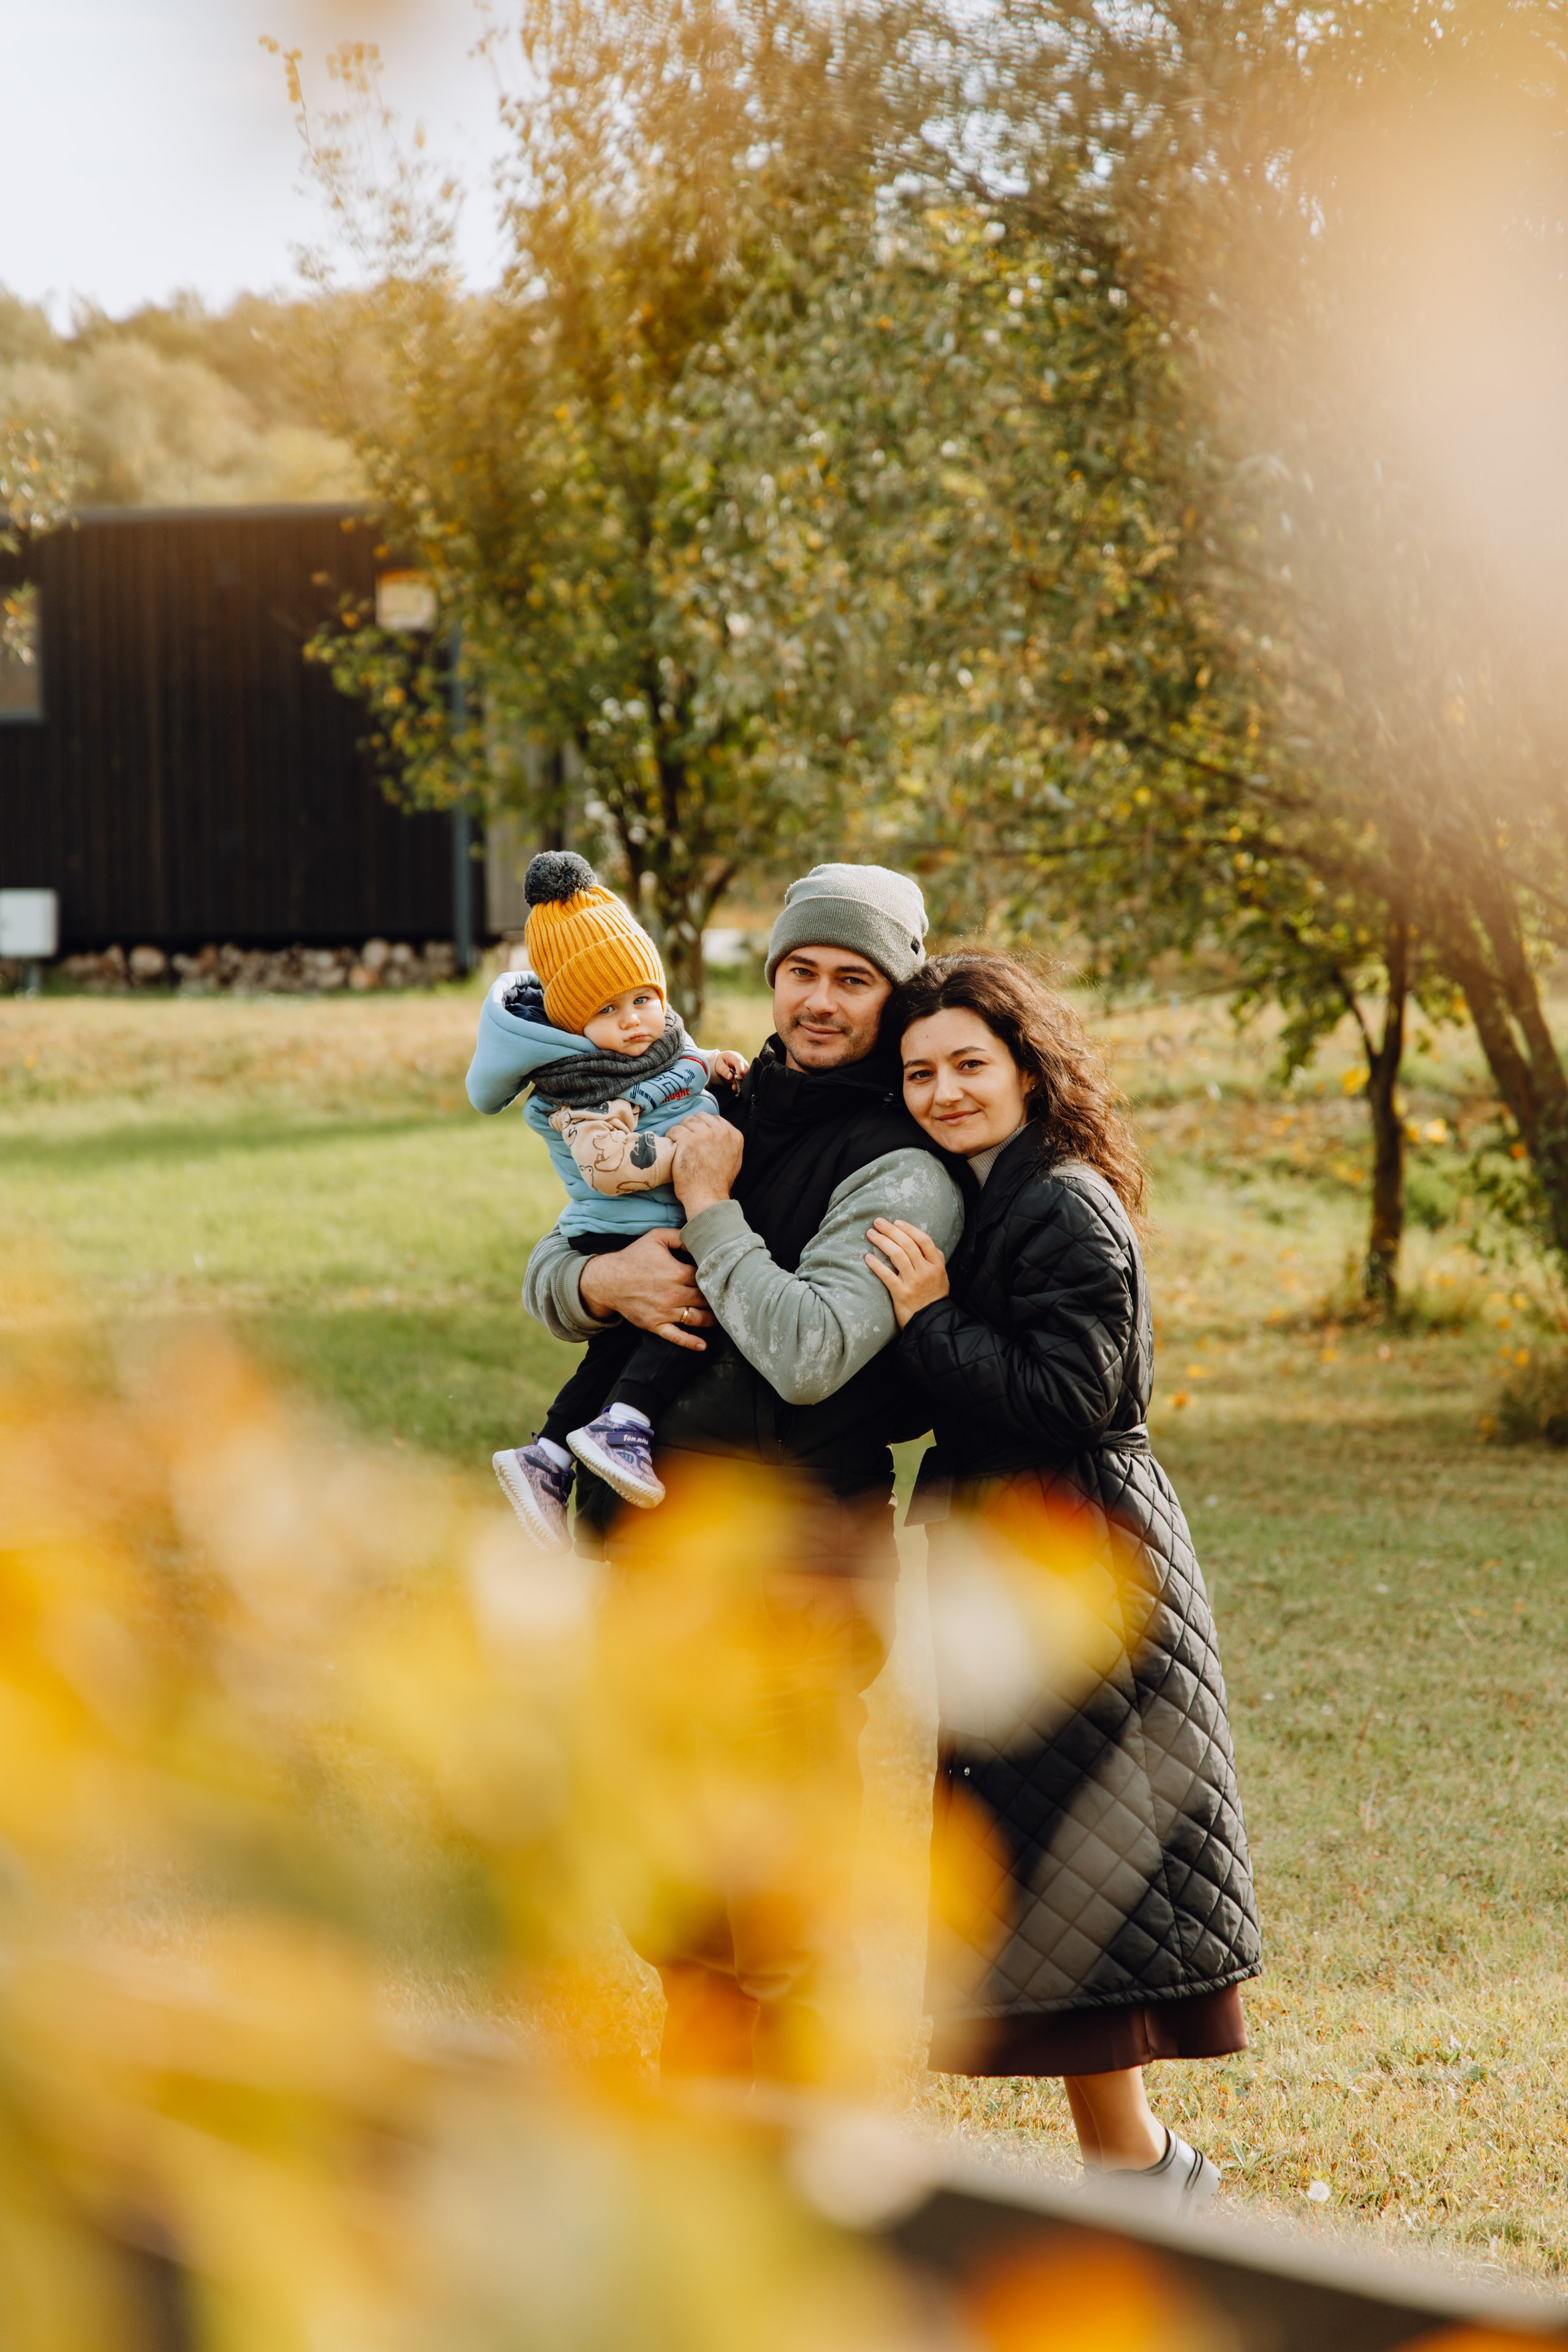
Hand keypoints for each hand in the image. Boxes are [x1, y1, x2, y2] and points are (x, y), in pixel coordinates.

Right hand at [577, 1225, 713, 1350]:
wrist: (607, 1280)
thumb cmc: (633, 1257)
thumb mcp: (656, 1238)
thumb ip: (680, 1236)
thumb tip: (701, 1237)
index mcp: (676, 1272)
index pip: (706, 1277)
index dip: (715, 1277)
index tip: (724, 1277)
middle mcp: (673, 1294)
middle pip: (705, 1299)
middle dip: (717, 1298)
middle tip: (727, 1298)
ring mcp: (664, 1312)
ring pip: (696, 1318)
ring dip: (711, 1319)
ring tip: (721, 1316)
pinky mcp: (655, 1324)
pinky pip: (676, 1337)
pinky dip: (690, 1342)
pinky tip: (703, 1346)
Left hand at [670, 1112, 745, 1215]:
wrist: (707, 1196)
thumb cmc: (718, 1183)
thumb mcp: (734, 1159)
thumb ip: (728, 1144)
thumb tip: (719, 1135)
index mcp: (734, 1135)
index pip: (714, 1119)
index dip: (703, 1126)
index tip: (697, 1136)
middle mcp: (721, 1132)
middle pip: (700, 1118)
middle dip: (692, 1127)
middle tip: (687, 1140)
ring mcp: (704, 1135)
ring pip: (687, 1121)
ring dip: (681, 1131)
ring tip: (679, 1144)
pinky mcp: (688, 1141)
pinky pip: (675, 1130)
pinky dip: (671, 1137)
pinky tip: (672, 1146)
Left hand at [708, 1049, 748, 1085]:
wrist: (722, 1062)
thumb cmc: (720, 1062)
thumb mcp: (719, 1066)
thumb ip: (724, 1071)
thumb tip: (730, 1077)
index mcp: (735, 1056)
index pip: (739, 1062)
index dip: (740, 1070)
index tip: (739, 1078)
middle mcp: (742, 1062)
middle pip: (745, 1069)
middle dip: (742, 1077)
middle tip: (736, 1084)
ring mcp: (744, 1068)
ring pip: (746, 1075)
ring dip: (741, 1082)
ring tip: (734, 1087)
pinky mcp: (743, 1074)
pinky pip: (744, 1079)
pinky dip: (740, 1084)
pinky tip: (735, 1088)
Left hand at [864, 1218, 949, 1328]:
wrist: (931, 1321)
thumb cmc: (934, 1297)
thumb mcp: (942, 1275)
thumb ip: (936, 1258)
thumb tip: (922, 1241)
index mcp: (936, 1265)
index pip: (924, 1240)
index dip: (909, 1229)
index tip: (897, 1222)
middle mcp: (926, 1271)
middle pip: (908, 1244)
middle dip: (891, 1231)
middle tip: (878, 1222)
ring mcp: (914, 1282)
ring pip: (897, 1255)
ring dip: (882, 1242)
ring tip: (871, 1234)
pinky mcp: (902, 1294)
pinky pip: (887, 1276)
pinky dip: (877, 1265)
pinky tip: (868, 1257)